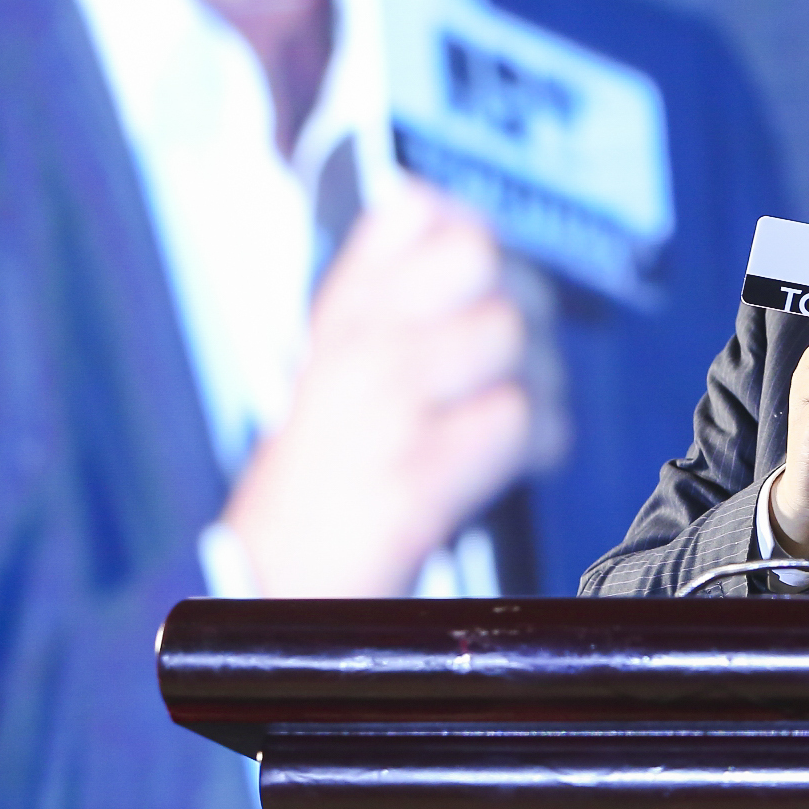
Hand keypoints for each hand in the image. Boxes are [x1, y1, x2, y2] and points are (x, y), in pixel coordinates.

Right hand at [221, 179, 558, 596]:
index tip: (491, 280)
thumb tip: (438, 217)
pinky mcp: (412, 474)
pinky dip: (540, 440)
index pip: (415, 210)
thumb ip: (386, 300)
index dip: (473, 233)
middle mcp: (353, 349)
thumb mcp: (332, 375)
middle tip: (520, 355)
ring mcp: (381, 407)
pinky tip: (527, 459)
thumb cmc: (319, 496)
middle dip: (524, 303)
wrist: (268, 597)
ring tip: (517, 413)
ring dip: (540, 376)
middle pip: (479, 255)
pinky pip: (516, 417)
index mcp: (338, 321)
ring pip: (507, 330)